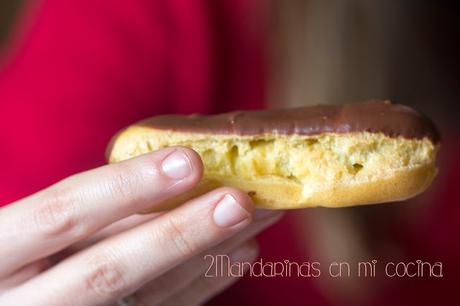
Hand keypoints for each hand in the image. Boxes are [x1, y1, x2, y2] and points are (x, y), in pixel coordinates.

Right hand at [0, 147, 281, 305]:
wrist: (18, 299)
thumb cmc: (19, 256)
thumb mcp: (28, 226)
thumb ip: (83, 209)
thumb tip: (173, 171)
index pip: (60, 214)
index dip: (125, 186)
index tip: (189, 160)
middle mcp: (23, 302)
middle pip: (107, 270)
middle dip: (179, 234)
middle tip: (239, 200)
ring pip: (142, 299)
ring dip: (205, 256)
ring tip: (253, 220)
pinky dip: (199, 286)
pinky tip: (236, 256)